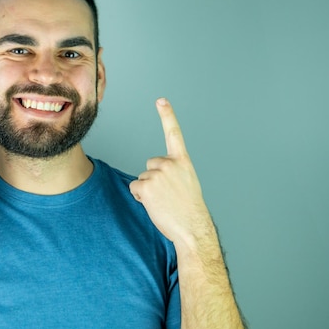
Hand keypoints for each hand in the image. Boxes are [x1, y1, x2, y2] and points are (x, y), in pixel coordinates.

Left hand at [129, 98, 211, 247]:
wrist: (192, 228)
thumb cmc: (189, 209)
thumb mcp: (187, 182)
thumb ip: (173, 171)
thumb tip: (157, 175)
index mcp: (182, 161)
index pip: (173, 133)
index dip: (167, 115)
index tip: (161, 100)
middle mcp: (169, 163)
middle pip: (150, 164)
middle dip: (154, 178)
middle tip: (169, 195)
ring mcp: (157, 174)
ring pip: (142, 178)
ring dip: (149, 190)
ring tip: (164, 202)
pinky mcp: (145, 185)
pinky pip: (135, 188)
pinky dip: (141, 197)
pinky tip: (156, 205)